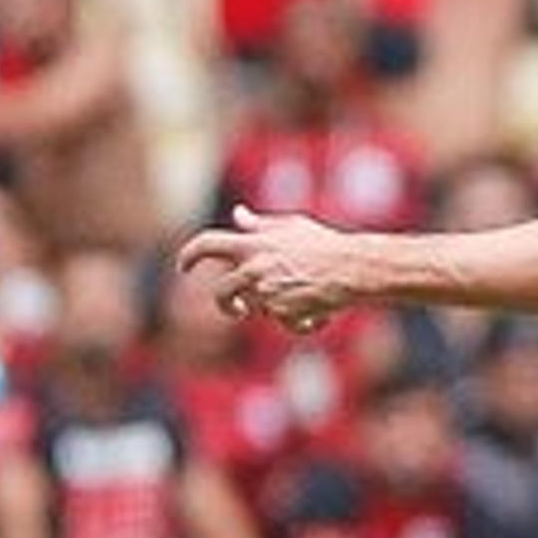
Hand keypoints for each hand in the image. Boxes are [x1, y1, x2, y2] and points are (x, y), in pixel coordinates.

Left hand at [179, 206, 359, 332]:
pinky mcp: (282, 314)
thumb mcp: (292, 227)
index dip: (189, 255)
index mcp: (252, 245)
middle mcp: (253, 269)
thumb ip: (260, 226)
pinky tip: (321, 312)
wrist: (354, 269)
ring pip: (256, 309)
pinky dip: (300, 321)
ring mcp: (266, 294)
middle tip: (237, 309)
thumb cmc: (326, 244)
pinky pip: (283, 322)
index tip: (183, 267)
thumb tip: (238, 214)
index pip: (206, 244)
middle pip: (220, 294)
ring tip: (303, 301)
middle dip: (227, 305)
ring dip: (274, 309)